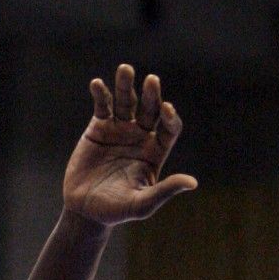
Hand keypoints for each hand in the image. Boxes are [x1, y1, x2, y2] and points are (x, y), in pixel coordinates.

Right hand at [63, 65, 195, 225]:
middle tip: (152, 81)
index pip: (169, 128)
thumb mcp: (142, 203)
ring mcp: (120, 129)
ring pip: (126, 102)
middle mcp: (141, 135)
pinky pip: (102, 106)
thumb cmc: (117, 210)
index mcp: (156, 151)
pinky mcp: (98, 127)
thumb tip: (192, 183)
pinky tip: (97, 84)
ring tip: (125, 69)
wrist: (86, 210)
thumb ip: (165, 191)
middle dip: (151, 95)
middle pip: (150, 109)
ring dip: (126, 86)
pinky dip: (100, 94)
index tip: (166, 109)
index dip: (170, 117)